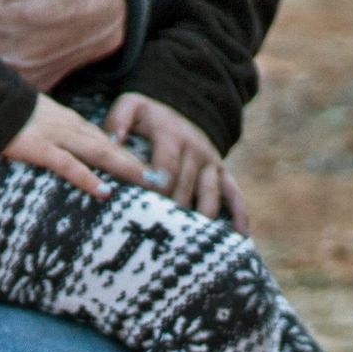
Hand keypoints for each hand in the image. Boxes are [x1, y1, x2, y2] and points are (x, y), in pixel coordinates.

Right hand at [0, 93, 155, 200]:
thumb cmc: (0, 114)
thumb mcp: (30, 121)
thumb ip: (48, 133)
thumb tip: (57, 150)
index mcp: (65, 120)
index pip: (103, 138)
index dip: (125, 152)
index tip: (146, 167)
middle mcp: (66, 125)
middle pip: (108, 145)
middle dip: (135, 161)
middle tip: (160, 178)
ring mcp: (53, 135)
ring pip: (98, 152)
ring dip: (124, 166)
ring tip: (147, 182)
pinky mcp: (38, 147)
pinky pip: (68, 164)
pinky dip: (88, 178)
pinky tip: (105, 191)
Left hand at [105, 91, 247, 229]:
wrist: (182, 106)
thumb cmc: (148, 117)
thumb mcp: (132, 107)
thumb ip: (118, 120)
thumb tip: (113, 141)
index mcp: (171, 135)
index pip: (166, 167)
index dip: (158, 190)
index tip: (146, 211)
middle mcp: (195, 149)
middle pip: (186, 187)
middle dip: (173, 212)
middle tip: (159, 237)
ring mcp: (212, 163)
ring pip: (210, 196)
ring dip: (201, 220)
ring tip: (188, 244)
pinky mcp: (223, 174)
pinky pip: (235, 194)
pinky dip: (239, 215)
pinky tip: (239, 236)